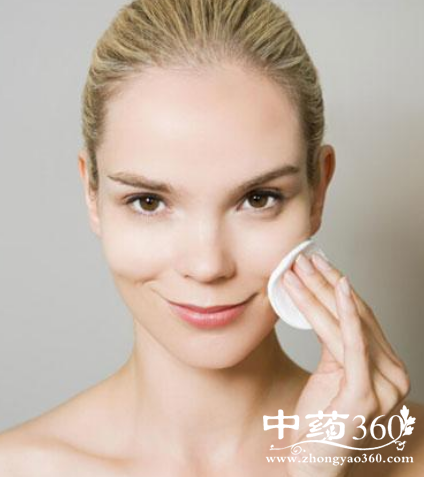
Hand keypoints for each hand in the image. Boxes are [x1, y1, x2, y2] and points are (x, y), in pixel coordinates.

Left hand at [279, 251, 409, 476]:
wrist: (313, 464)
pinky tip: (337, 288)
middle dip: (326, 282)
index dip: (337, 287)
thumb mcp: (330, 373)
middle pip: (356, 316)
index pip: (362, 316)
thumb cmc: (320, 419)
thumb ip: (336, 344)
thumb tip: (322, 305)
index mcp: (386, 367)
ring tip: (301, 268)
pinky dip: (347, 314)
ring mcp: (384, 386)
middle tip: (305, 257)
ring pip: (348, 325)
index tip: (317, 262)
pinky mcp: (366, 396)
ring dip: (322, 292)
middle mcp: (393, 374)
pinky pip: (354, 346)